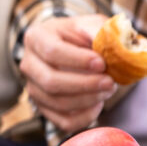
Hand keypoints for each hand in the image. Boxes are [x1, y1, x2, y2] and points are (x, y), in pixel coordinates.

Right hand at [19, 15, 115, 132]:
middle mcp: (28, 64)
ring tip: (108, 90)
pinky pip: (62, 121)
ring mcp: (33, 87)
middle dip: (85, 84)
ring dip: (88, 99)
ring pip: (56, 102)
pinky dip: (85, 117)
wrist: (72, 48)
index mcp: (36, 38)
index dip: (78, 60)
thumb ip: (102, 31)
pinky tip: (98, 104)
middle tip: (110, 82)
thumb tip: (117, 46)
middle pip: (50, 81)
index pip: (52, 52)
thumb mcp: (91, 24)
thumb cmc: (82, 35)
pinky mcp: (43, 107)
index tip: (102, 63)